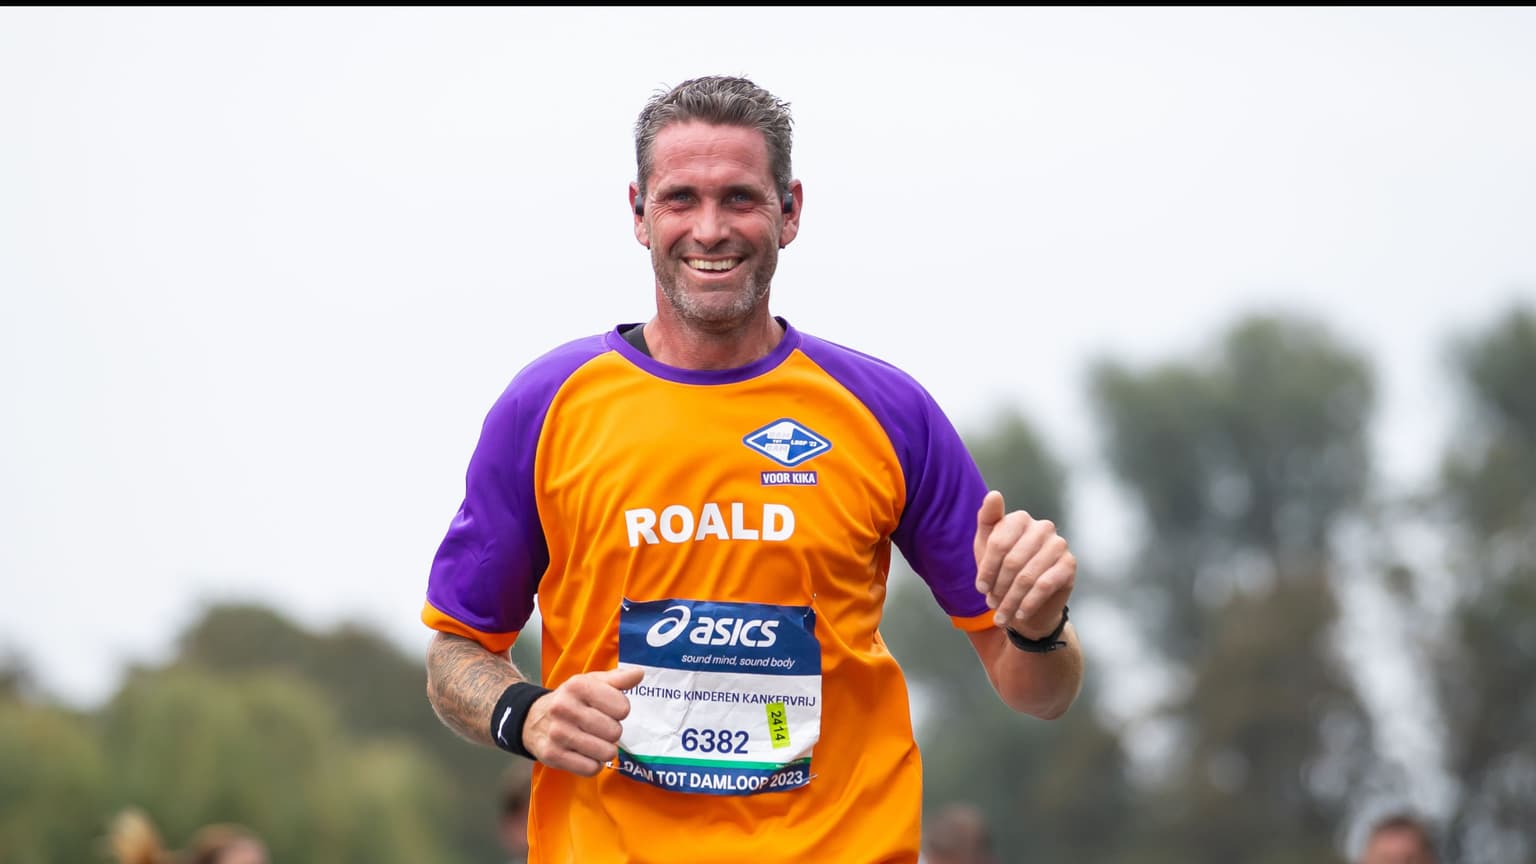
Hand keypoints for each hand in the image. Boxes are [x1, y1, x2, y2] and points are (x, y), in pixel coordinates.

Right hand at [523, 666, 644, 774]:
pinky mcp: (552, 755)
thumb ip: (618, 679)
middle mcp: (564, 708)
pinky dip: (593, 764)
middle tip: (599, 728)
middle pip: (614, 732)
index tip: (608, 710)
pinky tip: (584, 754)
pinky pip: (591, 769)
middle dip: (612, 732)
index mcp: (578, 686)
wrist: (533, 719)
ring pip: (605, 753)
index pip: (622, 708)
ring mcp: (557, 733)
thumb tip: (639, 673)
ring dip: (604, 750)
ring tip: (593, 741)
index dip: (620, 711)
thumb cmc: (571, 700)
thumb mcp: (591, 683)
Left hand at [973, 490, 1075, 636]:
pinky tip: (1020, 615)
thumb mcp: (986, 547)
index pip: (998, 543)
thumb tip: (994, 494)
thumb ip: (987, 519)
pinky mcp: (1070, 564)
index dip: (987, 569)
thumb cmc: (1002, 572)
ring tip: (1002, 614)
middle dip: (999, 587)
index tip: (980, 588)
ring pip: (1027, 576)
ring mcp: (1059, 544)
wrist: (1027, 603)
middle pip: (1012, 561)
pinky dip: (1028, 603)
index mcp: (1020, 519)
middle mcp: (1042, 527)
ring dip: (1011, 600)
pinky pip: (1045, 585)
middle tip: (992, 604)